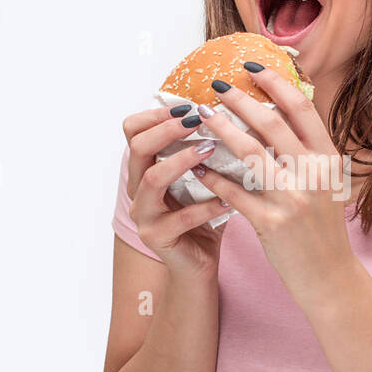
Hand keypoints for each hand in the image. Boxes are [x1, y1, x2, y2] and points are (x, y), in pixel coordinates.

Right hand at [122, 106, 230, 276]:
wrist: (199, 265)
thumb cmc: (205, 217)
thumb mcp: (205, 179)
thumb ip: (209, 150)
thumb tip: (238, 114)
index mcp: (145, 169)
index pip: (133, 131)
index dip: (156, 115)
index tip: (187, 106)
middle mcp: (137, 189)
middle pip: (138, 148)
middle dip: (167, 129)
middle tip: (197, 119)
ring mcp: (144, 215)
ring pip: (153, 180)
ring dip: (182, 161)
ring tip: (210, 149)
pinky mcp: (157, 238)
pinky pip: (179, 218)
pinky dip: (205, 206)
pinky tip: (227, 201)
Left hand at [190, 67, 357, 301]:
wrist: (330, 277)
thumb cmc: (322, 229)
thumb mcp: (326, 184)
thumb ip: (306, 152)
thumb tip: (277, 114)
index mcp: (328, 159)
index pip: (302, 109)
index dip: (276, 83)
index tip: (252, 67)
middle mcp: (313, 175)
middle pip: (271, 124)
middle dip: (240, 100)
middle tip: (216, 85)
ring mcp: (293, 199)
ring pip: (250, 153)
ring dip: (221, 130)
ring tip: (201, 115)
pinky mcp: (272, 224)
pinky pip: (235, 193)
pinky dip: (214, 177)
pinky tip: (197, 166)